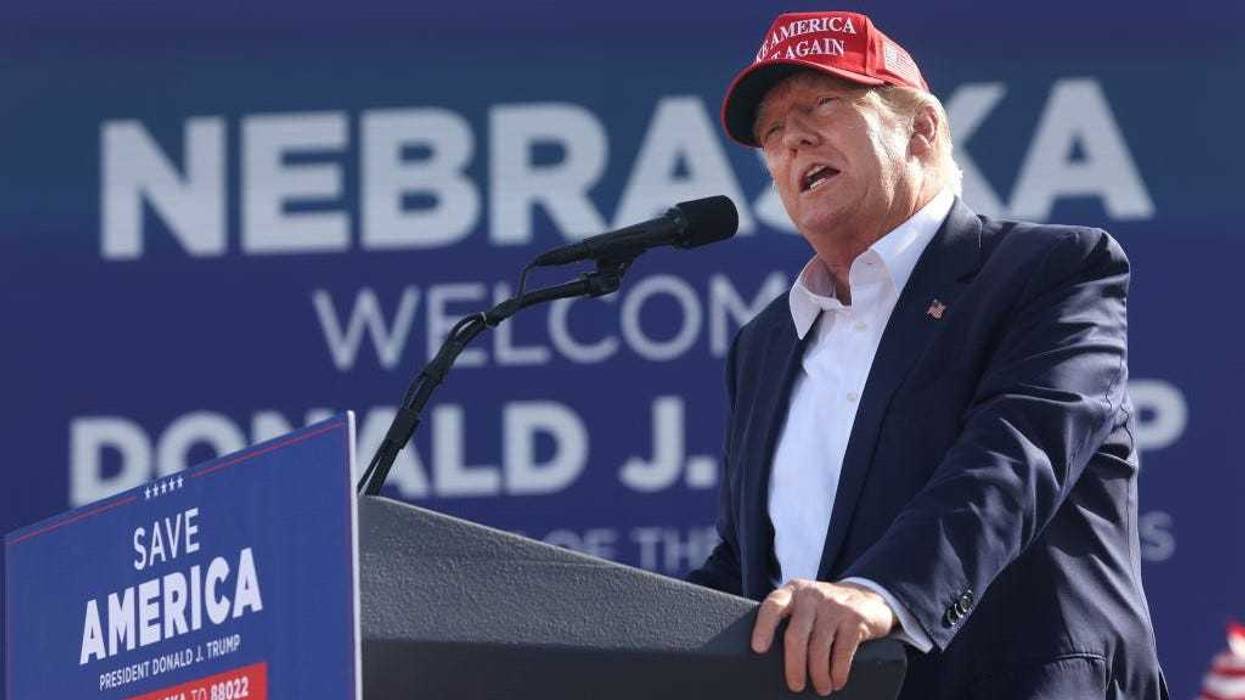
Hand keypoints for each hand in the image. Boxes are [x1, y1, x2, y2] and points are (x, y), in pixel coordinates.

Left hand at [751, 579, 896, 695]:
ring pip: (819, 647)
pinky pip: (843, 651)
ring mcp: (835, 606)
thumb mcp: (804, 605)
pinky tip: (837, 681)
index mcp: (793, 592)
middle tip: (795, 686)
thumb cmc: (824, 610)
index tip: (758, 649)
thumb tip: (767, 658)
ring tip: (821, 688)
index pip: (773, 605)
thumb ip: (788, 619)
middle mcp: (812, 596)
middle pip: (796, 634)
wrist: (867, 597)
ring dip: (819, 674)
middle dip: (794, 665)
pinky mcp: (855, 619)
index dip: (764, 627)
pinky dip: (838, 672)